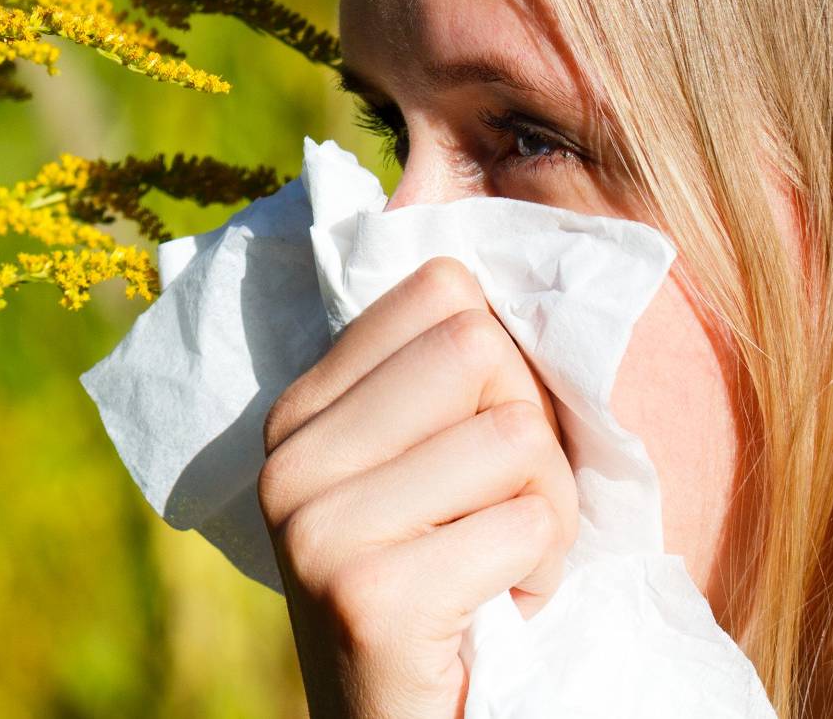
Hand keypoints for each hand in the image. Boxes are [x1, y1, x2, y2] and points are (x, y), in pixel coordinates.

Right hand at [259, 255, 580, 718]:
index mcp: (298, 413)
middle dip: (529, 437)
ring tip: (493, 567)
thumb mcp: (428, 470)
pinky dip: (540, 574)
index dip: (499, 366)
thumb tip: (468, 222)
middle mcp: (288, 460)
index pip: (440, 291)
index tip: (472, 450)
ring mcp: (316, 527)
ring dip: (544, 514)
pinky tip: (492, 612)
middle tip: (494, 517)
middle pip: (480, 351)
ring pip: (516, 437)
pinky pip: (528, 525)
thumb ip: (441, 374)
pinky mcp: (368, 595)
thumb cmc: (448, 593)